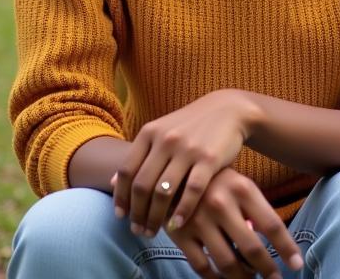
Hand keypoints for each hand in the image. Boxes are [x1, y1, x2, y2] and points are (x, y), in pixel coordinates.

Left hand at [114, 90, 256, 234]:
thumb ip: (139, 155)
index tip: (121, 217)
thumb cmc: (191, 126)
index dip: (120, 198)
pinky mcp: (210, 158)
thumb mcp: (162, 132)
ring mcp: (188, 148)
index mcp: (150, 132)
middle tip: (138, 230)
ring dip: (155, 218)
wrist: (229, 109)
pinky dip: (182, 212)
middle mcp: (166, 139)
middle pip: (142, 186)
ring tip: (154, 231)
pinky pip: (191, 191)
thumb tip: (110, 183)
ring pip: (163, 192)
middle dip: (137, 214)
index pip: (126, 171)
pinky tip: (177, 224)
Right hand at [166, 167, 302, 278]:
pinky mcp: (181, 235)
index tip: (297, 265)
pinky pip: (202, 267)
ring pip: (227, 262)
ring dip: (243, 277)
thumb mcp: (240, 186)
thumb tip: (273, 244)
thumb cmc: (218, 182)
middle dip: (267, 269)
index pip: (272, 224)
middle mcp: (223, 205)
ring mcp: (200, 221)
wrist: (176, 172)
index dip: (286, 247)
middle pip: (251, 248)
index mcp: (243, 189)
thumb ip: (255, 211)